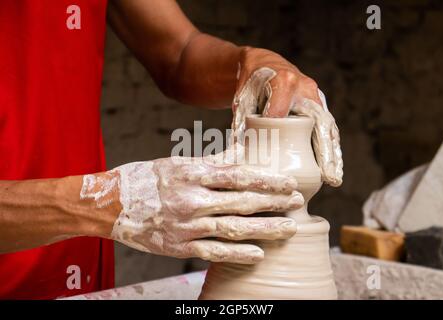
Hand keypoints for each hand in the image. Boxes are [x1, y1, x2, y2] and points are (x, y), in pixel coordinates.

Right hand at [82, 153, 303, 263]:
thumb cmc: (145, 179)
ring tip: (289, 228)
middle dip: (274, 202)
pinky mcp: (179, 246)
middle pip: (242, 202)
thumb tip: (242, 149)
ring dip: (265, 229)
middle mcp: (192, 200)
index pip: (238, 176)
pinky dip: (238, 253)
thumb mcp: (177, 163)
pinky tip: (259, 253)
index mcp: (192, 174)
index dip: (267, 179)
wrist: (109, 205)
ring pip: (234, 228)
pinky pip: (214, 251)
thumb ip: (212, 160)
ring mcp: (186, 226)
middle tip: (298, 201)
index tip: (289, 182)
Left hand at [231, 47, 342, 185]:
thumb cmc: (251, 85)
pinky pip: (328, 130)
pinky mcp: (319, 107)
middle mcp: (305, 88)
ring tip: (334, 179)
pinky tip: (333, 170)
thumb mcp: (242, 98)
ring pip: (327, 129)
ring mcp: (315, 98)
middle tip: (326, 176)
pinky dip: (331, 150)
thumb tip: (235, 152)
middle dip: (324, 151)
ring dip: (332, 155)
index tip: (278, 152)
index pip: (281, 109)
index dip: (278, 129)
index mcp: (284, 81)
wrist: (265, 66)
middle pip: (318, 122)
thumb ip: (240, 121)